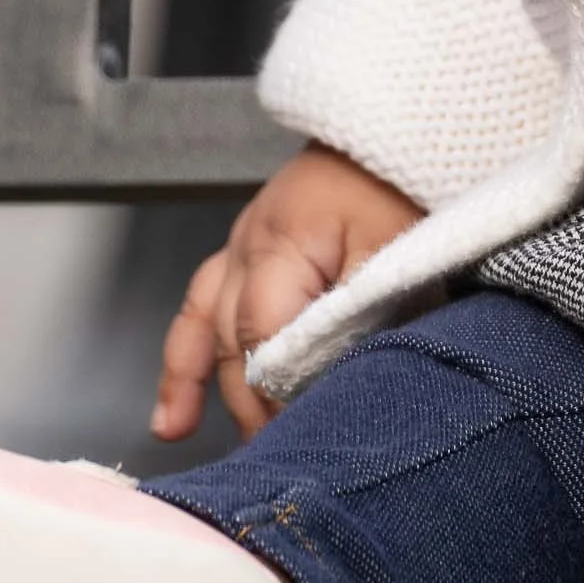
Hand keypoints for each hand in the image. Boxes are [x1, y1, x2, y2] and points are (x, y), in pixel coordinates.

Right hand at [151, 144, 424, 440]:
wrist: (410, 122)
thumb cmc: (408, 182)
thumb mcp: (399, 251)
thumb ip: (363, 316)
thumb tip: (338, 385)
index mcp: (283, 241)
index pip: (265, 338)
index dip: (281, 394)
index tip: (305, 439)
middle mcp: (250, 242)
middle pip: (233, 341)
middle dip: (253, 404)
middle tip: (281, 460)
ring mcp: (244, 242)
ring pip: (206, 326)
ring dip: (200, 387)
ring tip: (189, 440)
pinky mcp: (250, 248)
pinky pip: (201, 307)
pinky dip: (185, 361)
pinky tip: (173, 417)